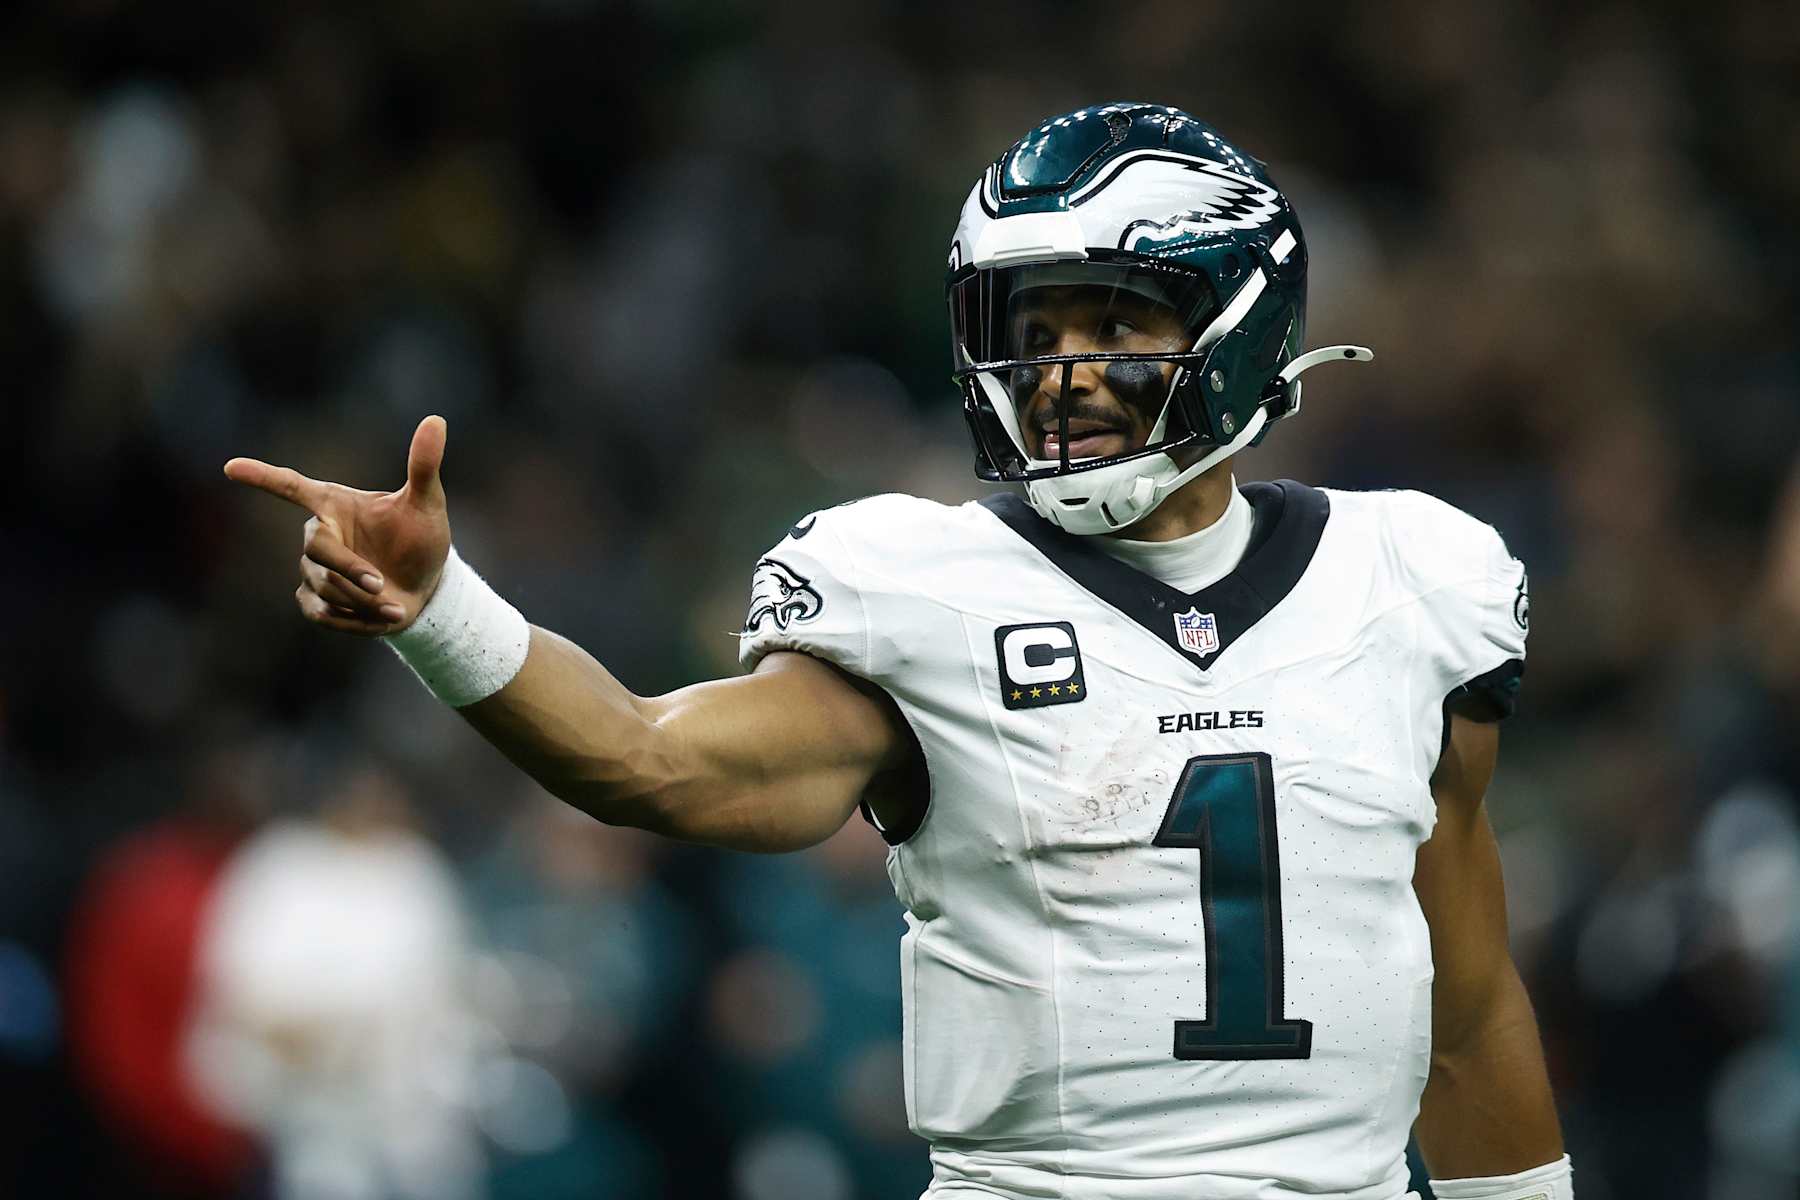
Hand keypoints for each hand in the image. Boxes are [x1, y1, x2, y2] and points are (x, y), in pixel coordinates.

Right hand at [224, 415, 452, 636]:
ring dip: (362, 599)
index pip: (293, 487)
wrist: (427, 589)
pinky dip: (356, 620)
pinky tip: (385, 616)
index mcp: (336, 504)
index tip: (231, 467)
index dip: (263, 477)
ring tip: (393, 602)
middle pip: (316, 549)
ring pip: (323, 585)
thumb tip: (436, 420)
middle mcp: (319, 534)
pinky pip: (321, 613)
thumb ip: (423, 465)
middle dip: (348, 569)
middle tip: (381, 584)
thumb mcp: (427, 503)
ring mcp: (313, 570)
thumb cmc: (421, 539)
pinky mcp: (315, 602)